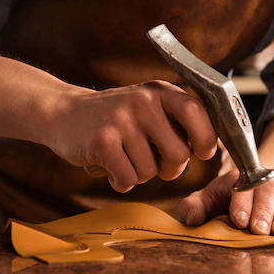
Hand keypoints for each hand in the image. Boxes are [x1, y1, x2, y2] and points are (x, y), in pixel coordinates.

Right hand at [46, 81, 217, 192]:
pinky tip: (112, 170)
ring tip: (124, 159)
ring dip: (139, 174)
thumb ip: (175, 122)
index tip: (201, 153)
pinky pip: (128, 178)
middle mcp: (142, 102)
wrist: (62, 113)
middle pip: (178, 154)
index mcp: (159, 91)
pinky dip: (121, 182)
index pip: (197, 113)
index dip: (206, 139)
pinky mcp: (102, 141)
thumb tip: (211, 149)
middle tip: (154, 164)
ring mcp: (121, 120)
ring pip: (151, 171)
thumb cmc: (113, 118)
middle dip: (170, 169)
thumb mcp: (146, 107)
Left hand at [178, 169, 273, 235]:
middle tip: (258, 229)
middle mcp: (265, 184)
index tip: (238, 220)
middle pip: (268, 192)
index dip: (241, 202)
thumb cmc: (223, 202)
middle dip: (263, 211)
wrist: (252, 197)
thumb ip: (193, 208)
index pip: (242, 187)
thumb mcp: (205, 202)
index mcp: (240, 180)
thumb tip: (191, 218)